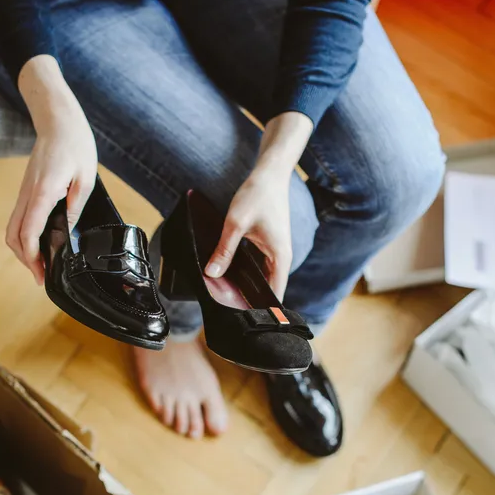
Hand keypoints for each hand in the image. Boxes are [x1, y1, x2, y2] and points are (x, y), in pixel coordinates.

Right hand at [9, 56, 97, 284]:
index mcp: (43, 193)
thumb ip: (75, 207)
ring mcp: (24, 192)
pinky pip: (18, 218)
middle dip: (25, 259)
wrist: (57, 120)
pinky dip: (24, 236)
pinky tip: (40, 242)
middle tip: (42, 275)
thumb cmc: (74, 144)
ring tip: (41, 263)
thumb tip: (69, 232)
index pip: (28, 232)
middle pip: (13, 236)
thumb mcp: (85, 178)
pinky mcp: (26, 190)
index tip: (43, 273)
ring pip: (12, 229)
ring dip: (22, 249)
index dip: (33, 257)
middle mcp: (27, 195)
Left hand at [205, 112, 313, 298]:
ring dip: (248, 286)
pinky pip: (259, 266)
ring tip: (228, 298)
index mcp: (280, 257)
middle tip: (230, 312)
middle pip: (268, 288)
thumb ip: (224, 250)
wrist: (270, 173)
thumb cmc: (257, 195)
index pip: (274, 293)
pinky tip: (230, 276)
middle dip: (250, 299)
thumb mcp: (236, 224)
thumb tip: (212, 274)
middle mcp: (281, 257)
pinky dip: (247, 272)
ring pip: (262, 277)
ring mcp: (276, 251)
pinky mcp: (270, 245)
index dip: (260, 308)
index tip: (245, 320)